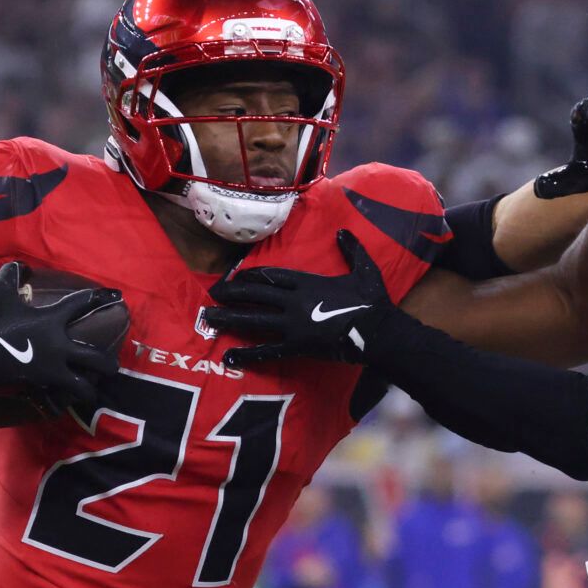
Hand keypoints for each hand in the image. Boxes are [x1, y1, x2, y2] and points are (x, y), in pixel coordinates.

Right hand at [0, 262, 122, 415]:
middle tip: (113, 365)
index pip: (80, 304)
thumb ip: (13, 273)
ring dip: (91, 387)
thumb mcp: (0, 290)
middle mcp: (57, 345)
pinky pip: (59, 394)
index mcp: (51, 319)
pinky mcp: (38, 383)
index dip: (96, 299)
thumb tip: (20, 265)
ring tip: (94, 389)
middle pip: (94, 357)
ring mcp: (49, 367)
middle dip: (107, 362)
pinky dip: (66, 398)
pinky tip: (69, 399)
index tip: (113, 296)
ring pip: (81, 384)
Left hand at [203, 229, 392, 367]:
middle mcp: (294, 300)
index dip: (250, 276)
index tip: (235, 277)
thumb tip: (342, 231)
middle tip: (213, 294)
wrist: (379, 330)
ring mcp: (293, 324)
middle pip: (255, 294)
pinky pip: (267, 350)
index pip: (270, 275)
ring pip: (254, 319)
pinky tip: (229, 356)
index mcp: (307, 282)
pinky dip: (247, 354)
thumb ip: (351, 249)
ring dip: (229, 318)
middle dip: (232, 294)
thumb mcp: (365, 268)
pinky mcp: (297, 346)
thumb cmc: (373, 301)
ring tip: (209, 318)